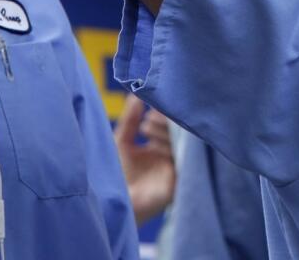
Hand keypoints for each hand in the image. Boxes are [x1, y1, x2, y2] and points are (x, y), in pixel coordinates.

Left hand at [114, 94, 175, 224]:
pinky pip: (184, 159)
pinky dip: (173, 149)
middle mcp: (169, 154)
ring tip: (145, 130)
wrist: (114, 203)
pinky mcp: (179, 178)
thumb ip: (129, 120)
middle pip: (175, 131)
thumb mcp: (121, 142)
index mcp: (158, 145)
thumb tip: (136, 95)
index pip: (167, 124)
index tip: (150, 110)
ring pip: (178, 142)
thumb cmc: (115, 175)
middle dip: (162, 123)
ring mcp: (175, 165)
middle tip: (148, 120)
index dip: (161, 116)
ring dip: (162, 134)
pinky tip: (158, 145)